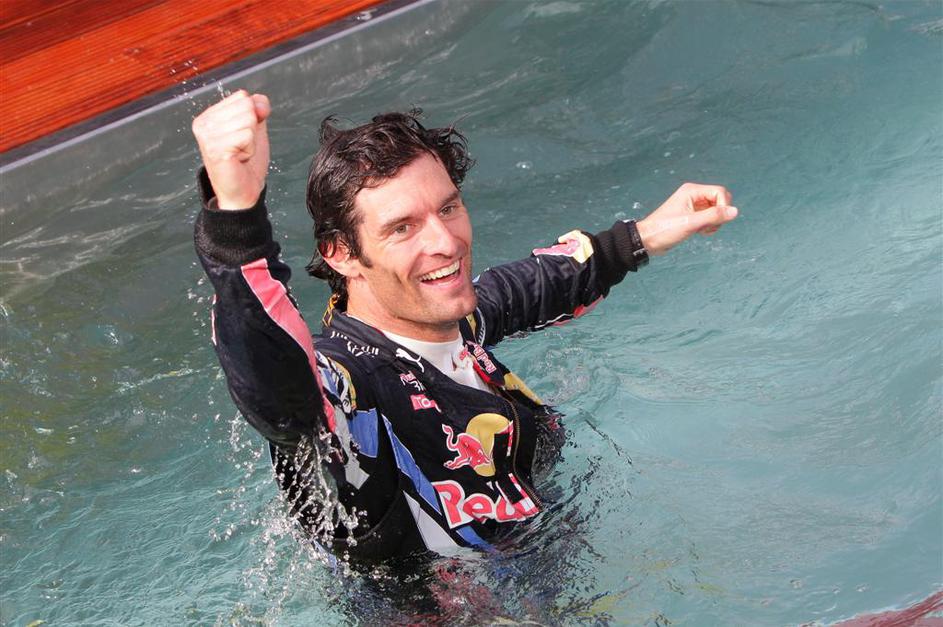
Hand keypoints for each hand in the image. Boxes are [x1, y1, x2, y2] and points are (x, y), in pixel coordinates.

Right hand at [191, 90, 270, 209]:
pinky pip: (247, 135)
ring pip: (248, 119)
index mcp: (209, 115)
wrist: (242, 192)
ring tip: (240, 153)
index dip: (253, 116)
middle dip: (252, 129)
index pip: (242, 96)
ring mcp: (207, 135)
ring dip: (251, 140)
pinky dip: (250, 149)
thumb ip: (258, 109)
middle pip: (246, 105)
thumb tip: (260, 104)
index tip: (242, 137)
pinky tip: (239, 159)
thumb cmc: (246, 163)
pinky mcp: (215, 148)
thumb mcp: (255, 129)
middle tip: (242, 147)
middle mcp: (204, 123)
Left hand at [636, 182, 737, 255]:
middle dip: (719, 214)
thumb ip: (713, 216)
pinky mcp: (692, 216)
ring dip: (714, 222)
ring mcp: (693, 205)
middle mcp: (694, 195)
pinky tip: (700, 232)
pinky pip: (709, 218)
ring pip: (716, 210)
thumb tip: (735, 211)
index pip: (720, 192)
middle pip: (720, 200)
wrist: (648, 240)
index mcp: (692, 191)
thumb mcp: (691, 223)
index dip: (724, 206)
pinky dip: (709, 226)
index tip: (717, 220)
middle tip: (708, 225)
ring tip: (701, 230)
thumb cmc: (665, 230)